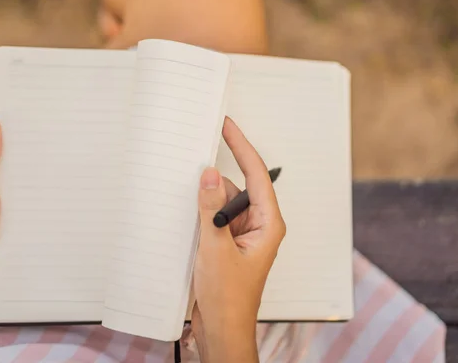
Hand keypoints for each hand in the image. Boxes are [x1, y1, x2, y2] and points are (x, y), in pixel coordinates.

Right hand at [191, 117, 285, 362]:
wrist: (222, 331)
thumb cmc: (229, 300)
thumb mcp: (215, 249)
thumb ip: (211, 209)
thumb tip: (209, 175)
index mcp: (268, 224)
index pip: (257, 174)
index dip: (242, 146)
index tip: (228, 126)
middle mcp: (258, 226)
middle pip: (238, 187)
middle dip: (216, 181)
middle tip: (194, 163)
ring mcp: (243, 235)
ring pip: (224, 203)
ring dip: (207, 202)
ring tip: (191, 212)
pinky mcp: (229, 244)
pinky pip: (216, 218)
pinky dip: (203, 215)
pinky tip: (189, 222)